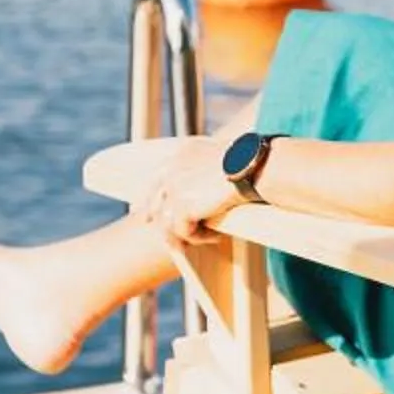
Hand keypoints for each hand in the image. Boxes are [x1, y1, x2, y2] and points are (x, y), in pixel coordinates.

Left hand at [131, 128, 246, 243]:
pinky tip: (216, 236)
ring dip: (186, 233)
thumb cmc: (249, 160)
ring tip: (203, 238)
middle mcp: (172, 169)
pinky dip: (200, 237)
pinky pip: (184, 232)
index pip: (156, 177)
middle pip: (154, 202)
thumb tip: (207, 185)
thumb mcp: (222, 156)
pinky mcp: (182, 208)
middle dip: (155, 220)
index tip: (141, 211)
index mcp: (181, 154)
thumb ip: (207, 167)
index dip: (148, 197)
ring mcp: (174, 189)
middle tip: (164, 235)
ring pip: (167, 224)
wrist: (251, 165)